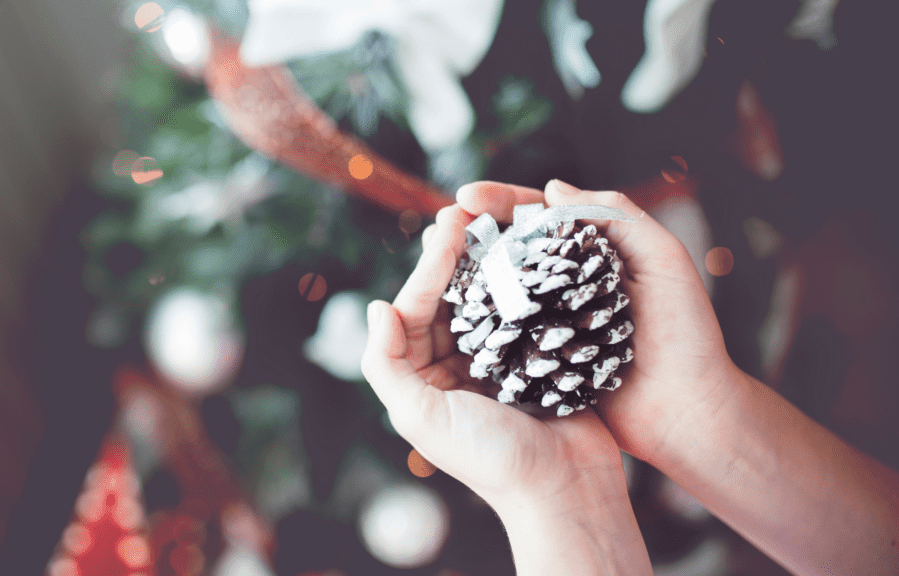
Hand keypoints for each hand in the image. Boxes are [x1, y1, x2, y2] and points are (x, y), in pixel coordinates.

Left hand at [360, 204, 628, 513]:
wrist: (565, 488)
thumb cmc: (490, 459)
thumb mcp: (420, 417)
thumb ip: (387, 365)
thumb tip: (377, 307)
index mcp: (423, 379)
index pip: (416, 310)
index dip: (428, 268)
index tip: (447, 227)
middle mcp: (454, 365)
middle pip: (447, 297)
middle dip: (452, 254)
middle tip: (461, 210)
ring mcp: (495, 359)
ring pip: (482, 298)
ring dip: (485, 260)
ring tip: (490, 219)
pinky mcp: (534, 357)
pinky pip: (521, 310)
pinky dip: (520, 281)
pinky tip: (527, 251)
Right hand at [454, 180, 737, 468]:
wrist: (689, 413)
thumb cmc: (688, 336)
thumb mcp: (664, 260)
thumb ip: (618, 216)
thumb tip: (553, 188)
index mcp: (594, 253)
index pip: (539, 215)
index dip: (500, 202)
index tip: (464, 197)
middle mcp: (567, 283)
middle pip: (510, 247)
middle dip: (471, 232)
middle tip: (438, 227)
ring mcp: (551, 321)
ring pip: (500, 288)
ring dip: (465, 273)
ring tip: (432, 263)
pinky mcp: (542, 359)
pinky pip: (502, 333)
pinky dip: (476, 320)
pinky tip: (450, 312)